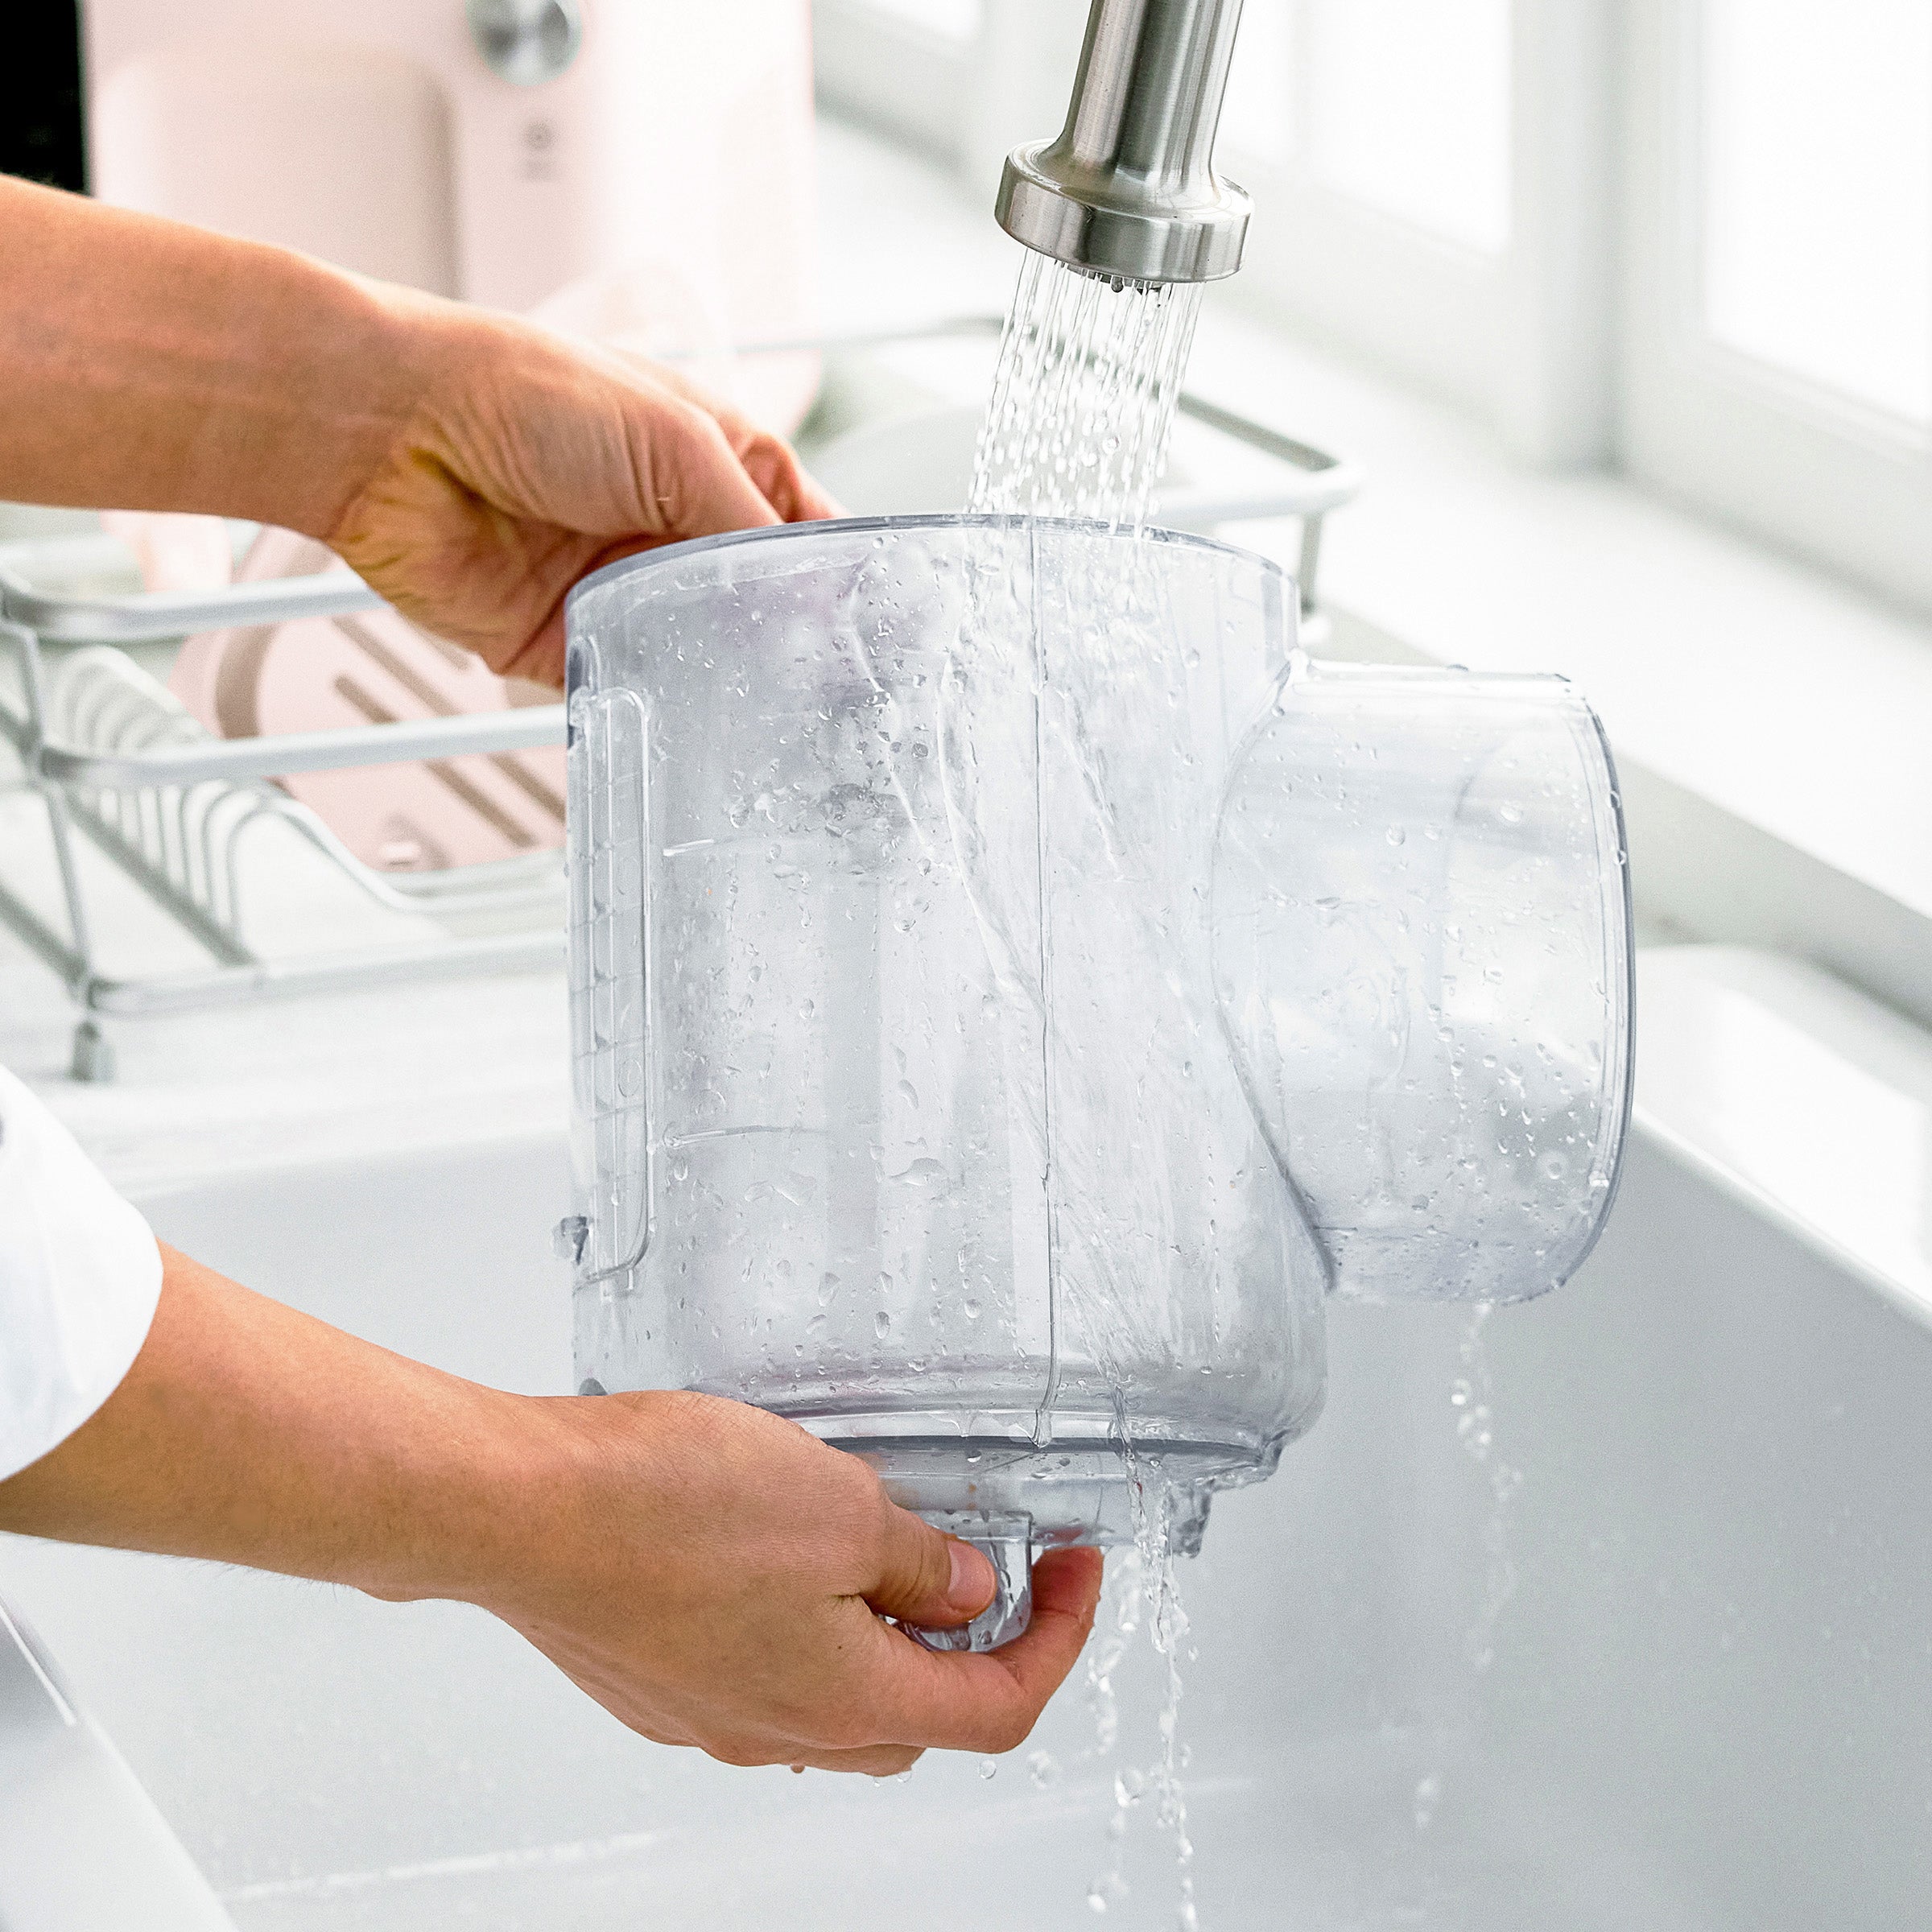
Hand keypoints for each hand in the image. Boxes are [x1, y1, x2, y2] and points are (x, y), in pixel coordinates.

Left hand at [326, 308, 838, 688]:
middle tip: (829, 690)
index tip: (871, 636)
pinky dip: (659, 703)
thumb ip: (752, 531)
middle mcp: (672, 525)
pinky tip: (689, 715)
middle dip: (789, 645)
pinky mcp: (571, 641)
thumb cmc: (522, 391)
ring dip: (728, 679)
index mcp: (716, 461)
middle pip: (760, 606)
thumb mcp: (676, 444)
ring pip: (703, 655)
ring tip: (772, 712)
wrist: (392, 433)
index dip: (839, 584)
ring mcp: (623, 585)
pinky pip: (634, 687)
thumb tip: (815, 604)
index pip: (805, 535)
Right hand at [482, 1389, 1102, 1774]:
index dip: (1059, 1641)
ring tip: (883, 1539)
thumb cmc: (662, 1507)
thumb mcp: (843, 1506)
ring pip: (835, 1697)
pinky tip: (784, 1549)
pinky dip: (805, 1625)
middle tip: (991, 1561)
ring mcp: (709, 1711)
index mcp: (846, 1701)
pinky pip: (761, 1671)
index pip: (997, 1708)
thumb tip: (967, 1593)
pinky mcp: (656, 1679)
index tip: (1073, 1573)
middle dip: (972, 1647)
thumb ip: (921, 1561)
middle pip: (919, 1717)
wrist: (516, 1510)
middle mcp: (778, 1728)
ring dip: (881, 1633)